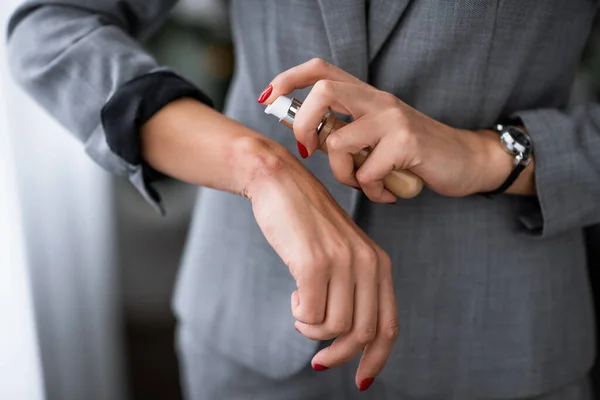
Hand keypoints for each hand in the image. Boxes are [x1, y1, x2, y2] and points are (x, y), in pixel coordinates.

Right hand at [246, 151, 398, 389]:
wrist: (280, 183)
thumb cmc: (306, 223)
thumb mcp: (341, 254)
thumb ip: (352, 288)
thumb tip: (347, 339)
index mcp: (378, 263)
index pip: (389, 326)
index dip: (377, 359)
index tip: (361, 379)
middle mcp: (367, 263)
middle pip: (363, 333)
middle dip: (339, 355)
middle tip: (318, 359)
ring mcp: (342, 261)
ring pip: (334, 327)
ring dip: (312, 330)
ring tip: (300, 310)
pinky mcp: (314, 262)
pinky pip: (309, 314)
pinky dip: (299, 316)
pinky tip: (293, 297)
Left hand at [263, 58, 535, 201]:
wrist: (466, 160)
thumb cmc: (413, 152)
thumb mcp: (375, 137)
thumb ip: (344, 132)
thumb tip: (305, 135)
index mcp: (366, 95)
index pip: (320, 70)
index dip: (289, 79)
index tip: (268, 98)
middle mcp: (378, 99)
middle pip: (323, 91)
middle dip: (303, 124)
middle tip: (308, 152)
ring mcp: (393, 119)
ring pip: (338, 142)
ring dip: (342, 174)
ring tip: (362, 184)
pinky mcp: (407, 143)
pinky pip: (366, 172)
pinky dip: (371, 190)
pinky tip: (386, 193)